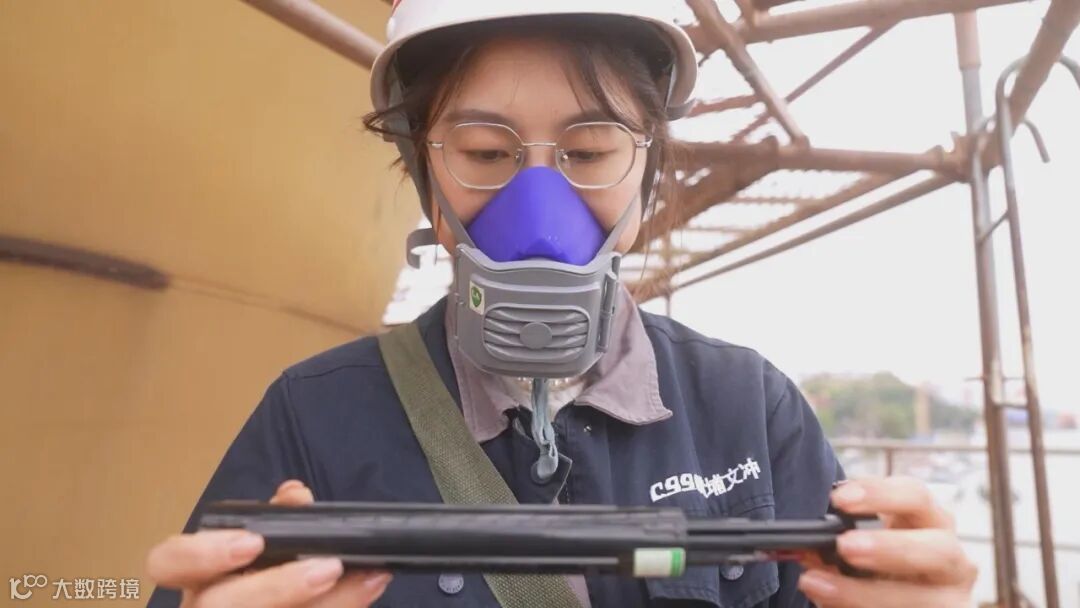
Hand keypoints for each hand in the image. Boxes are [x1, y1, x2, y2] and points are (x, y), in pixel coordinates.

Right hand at [146, 480, 390, 607]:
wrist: (294, 602)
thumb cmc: (273, 588)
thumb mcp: (275, 553)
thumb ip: (282, 523)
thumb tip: (294, 495)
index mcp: (201, 581)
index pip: (167, 562)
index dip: (200, 554)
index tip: (253, 542)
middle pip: (216, 604)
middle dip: (276, 587)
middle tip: (328, 568)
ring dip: (316, 605)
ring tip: (366, 584)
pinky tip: (365, 595)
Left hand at [797, 476, 976, 607]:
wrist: (895, 598)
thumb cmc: (879, 566)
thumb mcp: (860, 547)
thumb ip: (835, 544)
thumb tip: (806, 548)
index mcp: (929, 521)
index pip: (915, 495)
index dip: (879, 494)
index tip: (838, 498)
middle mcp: (950, 556)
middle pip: (937, 547)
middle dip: (890, 547)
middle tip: (845, 546)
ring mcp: (952, 595)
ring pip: (927, 598)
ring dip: (870, 593)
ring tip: (821, 587)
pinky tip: (838, 607)